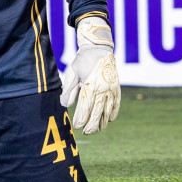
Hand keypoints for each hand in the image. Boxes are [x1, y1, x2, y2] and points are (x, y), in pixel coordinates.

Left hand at [60, 16, 120, 134]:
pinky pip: (116, 103)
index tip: (77, 126)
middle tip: (86, 132)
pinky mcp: (117, 88)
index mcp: (91, 84)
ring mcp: (112, 88)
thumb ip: (69, 89)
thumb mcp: (73, 73)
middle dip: (92, 123)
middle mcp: (103, 88)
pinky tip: (109, 119)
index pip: (86, 105)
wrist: (99, 50)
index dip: (82, 117)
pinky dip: (113, 112)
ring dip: (102, 121)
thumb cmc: (83, 61)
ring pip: (108, 109)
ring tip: (96, 130)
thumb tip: (64, 105)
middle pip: (98, 110)